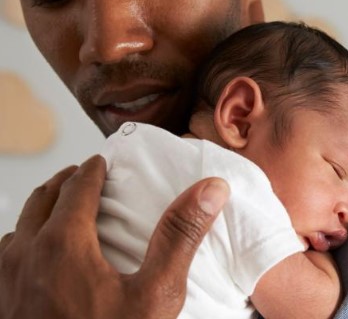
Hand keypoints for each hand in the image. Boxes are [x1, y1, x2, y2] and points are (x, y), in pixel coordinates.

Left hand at [0, 155, 228, 318]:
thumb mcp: (156, 295)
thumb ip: (180, 236)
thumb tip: (210, 189)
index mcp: (62, 243)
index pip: (77, 187)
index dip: (92, 170)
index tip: (101, 161)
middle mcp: (25, 254)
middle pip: (44, 197)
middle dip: (66, 180)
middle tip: (84, 174)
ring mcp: (5, 279)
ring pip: (21, 223)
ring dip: (43, 207)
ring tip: (64, 207)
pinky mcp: (0, 302)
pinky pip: (6, 252)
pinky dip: (24, 237)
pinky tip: (39, 252)